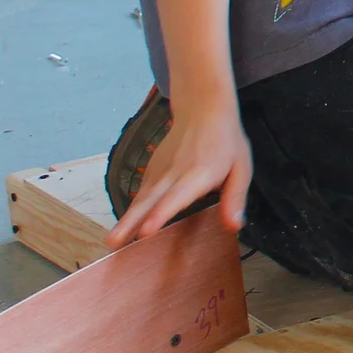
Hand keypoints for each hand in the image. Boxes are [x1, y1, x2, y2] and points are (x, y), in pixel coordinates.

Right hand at [107, 90, 250, 246]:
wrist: (203, 110)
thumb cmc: (226, 141)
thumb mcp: (241, 168)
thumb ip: (235, 198)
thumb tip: (234, 226)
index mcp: (198, 174)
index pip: (175, 197)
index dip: (160, 214)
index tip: (145, 231)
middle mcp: (173, 174)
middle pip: (149, 200)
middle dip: (130, 222)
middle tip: (112, 243)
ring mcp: (159, 171)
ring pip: (140, 198)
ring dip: (125, 219)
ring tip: (111, 241)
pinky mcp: (152, 170)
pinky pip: (141, 193)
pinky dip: (131, 210)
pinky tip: (123, 227)